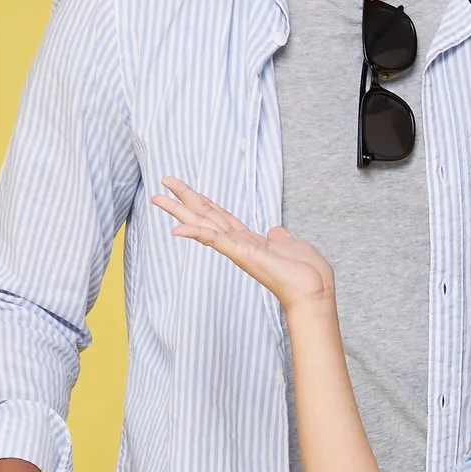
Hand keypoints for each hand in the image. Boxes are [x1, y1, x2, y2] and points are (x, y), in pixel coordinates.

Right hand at [156, 178, 333, 308]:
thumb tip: (276, 232)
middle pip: (205, 215)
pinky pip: (214, 240)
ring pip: (202, 224)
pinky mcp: (240, 253)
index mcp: (250, 241)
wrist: (314, 290)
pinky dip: (195, 233)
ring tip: (156, 197)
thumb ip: (280, 238)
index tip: (189, 190)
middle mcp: (239, 244)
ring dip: (179, 210)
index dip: (205, 202)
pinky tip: (176, 228)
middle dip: (184, 199)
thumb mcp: (291, 245)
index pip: (222, 217)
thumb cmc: (307, 273)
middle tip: (163, 181)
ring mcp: (237, 249)